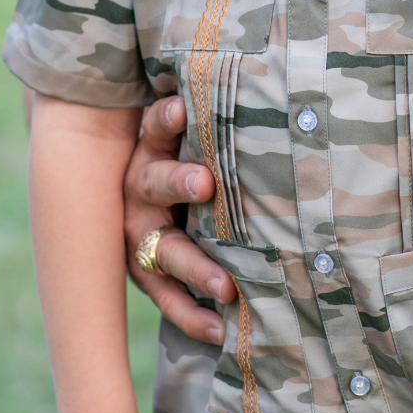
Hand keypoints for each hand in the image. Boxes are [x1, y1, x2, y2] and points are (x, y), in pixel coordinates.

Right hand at [123, 96, 235, 343]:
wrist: (141, 199)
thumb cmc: (187, 153)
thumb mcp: (191, 132)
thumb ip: (217, 114)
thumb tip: (274, 83)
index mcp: (150, 147)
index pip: (154, 127)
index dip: (166, 118)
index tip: (181, 108)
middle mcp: (138, 188)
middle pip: (155, 183)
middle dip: (180, 182)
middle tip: (207, 183)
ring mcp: (137, 234)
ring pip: (163, 251)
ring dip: (195, 268)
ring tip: (226, 286)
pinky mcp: (143, 271)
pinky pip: (165, 298)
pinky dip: (192, 316)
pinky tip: (220, 330)